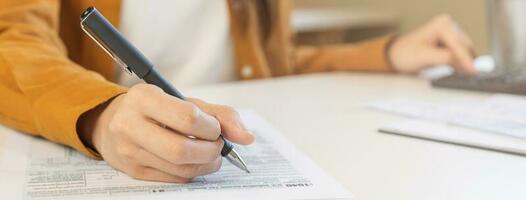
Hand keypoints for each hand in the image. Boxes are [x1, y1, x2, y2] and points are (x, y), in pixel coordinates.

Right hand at [78, 84, 253, 182]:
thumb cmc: (155, 109)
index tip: (215, 128)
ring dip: (206, 164)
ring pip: (180, 168)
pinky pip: (173, 179)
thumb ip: (219, 114)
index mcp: (143, 98)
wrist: (113, 122)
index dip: (211, 127)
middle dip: (211, 151)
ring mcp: (129, 151)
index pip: (187, 117)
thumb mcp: (183, 101)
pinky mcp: (133, 171)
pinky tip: (195, 162)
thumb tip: (246, 137)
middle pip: (182, 150)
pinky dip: (193, 172)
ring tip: (211, 154)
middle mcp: (130, 124)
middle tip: (217, 146)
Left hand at [388, 14, 476, 74]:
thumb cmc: (405, 54)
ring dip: (463, 62)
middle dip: (465, 61)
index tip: (474, 72)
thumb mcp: (425, 57)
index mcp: (442, 24)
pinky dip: (459, 62)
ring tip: (457, 72)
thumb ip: (446, 58)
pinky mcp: (449, 43)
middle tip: (466, 75)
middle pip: (466, 47)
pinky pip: (461, 54)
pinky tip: (455, 69)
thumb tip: (465, 64)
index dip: (466, 60)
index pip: (459, 45)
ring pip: (466, 51)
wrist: (395, 56)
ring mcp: (450, 34)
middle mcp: (448, 26)